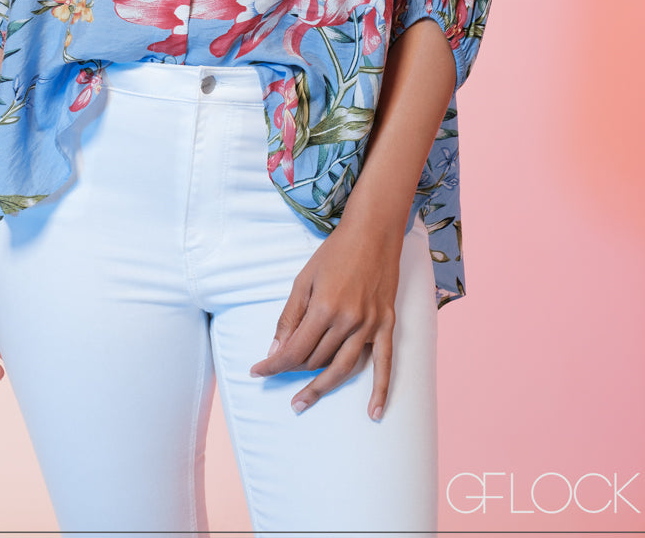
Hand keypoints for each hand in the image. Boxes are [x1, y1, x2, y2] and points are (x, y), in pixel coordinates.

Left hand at [248, 219, 401, 420]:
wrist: (373, 232)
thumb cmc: (334, 253)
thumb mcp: (303, 279)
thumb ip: (290, 318)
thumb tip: (276, 352)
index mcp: (324, 308)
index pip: (294, 350)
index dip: (273, 365)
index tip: (257, 372)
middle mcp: (348, 321)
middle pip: (316, 360)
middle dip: (293, 370)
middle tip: (277, 373)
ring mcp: (370, 325)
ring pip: (343, 368)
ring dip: (321, 388)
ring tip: (302, 402)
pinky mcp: (387, 325)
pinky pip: (385, 364)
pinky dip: (381, 391)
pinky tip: (374, 413)